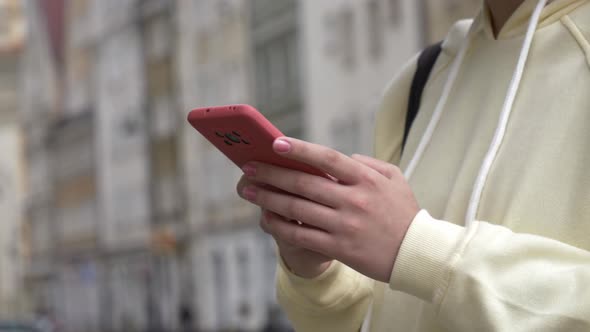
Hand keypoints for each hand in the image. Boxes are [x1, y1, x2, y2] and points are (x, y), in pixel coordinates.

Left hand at [239, 137, 419, 282]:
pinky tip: (266, 218)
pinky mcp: (339, 247)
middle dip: (272, 173)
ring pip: (296, 209)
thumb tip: (341, 157)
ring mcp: (344, 225)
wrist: (416, 253)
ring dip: (268, 197)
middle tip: (249, 167)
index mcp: (366, 179)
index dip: (300, 149)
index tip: (276, 143)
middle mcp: (353, 200)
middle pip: (304, 183)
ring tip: (248, 190)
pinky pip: (301, 235)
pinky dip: (279, 225)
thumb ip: (368, 163)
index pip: (327, 158)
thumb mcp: (394, 179)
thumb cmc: (404, 213)